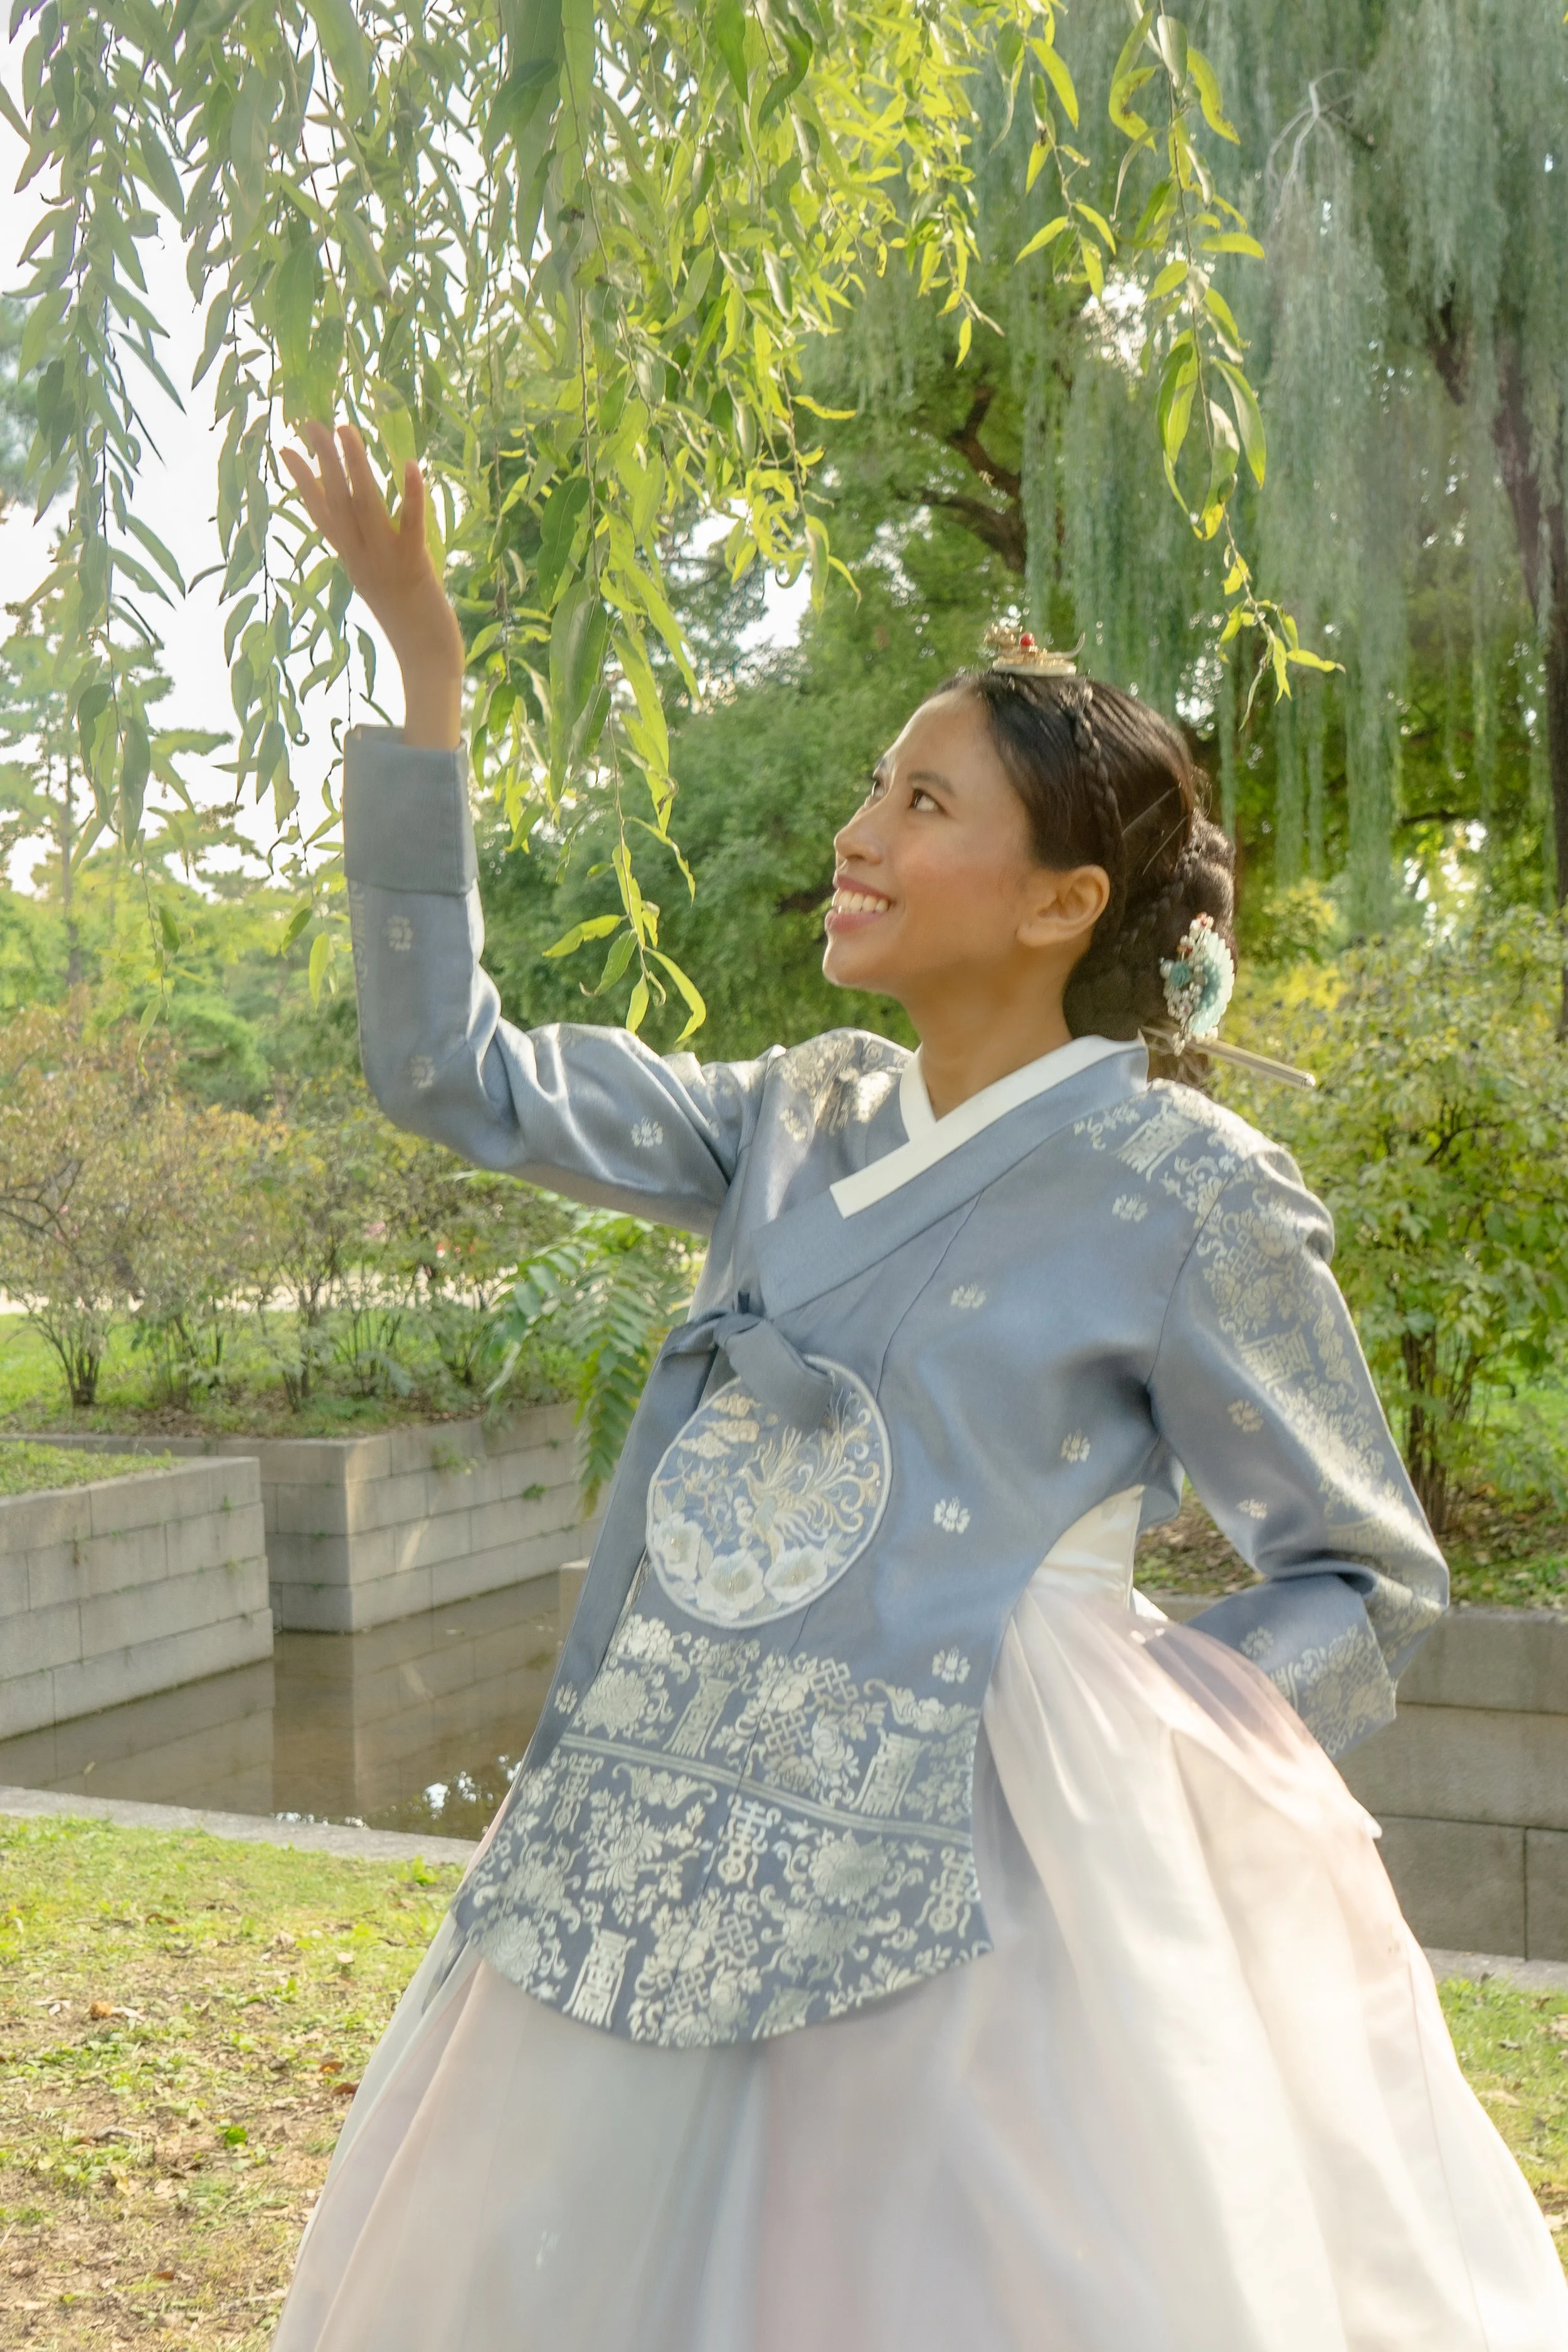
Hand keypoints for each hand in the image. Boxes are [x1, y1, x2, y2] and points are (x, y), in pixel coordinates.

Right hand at [280, 419, 464, 749]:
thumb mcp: (381, 586)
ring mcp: (386, 563)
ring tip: (346, 428)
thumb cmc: (410, 628)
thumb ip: (371, 558)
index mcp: (352, 562)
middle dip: (322, 460)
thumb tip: (366, 533)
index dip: (302, 482)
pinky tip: (410, 464)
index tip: (285, 449)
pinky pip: (411, 526)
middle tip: (308, 420)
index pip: (321, 515)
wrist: (427, 663)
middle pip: (337, 502)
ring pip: (366, 507)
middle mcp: (361, 559)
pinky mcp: (416, 568)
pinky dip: (411, 496)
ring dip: (355, 467)